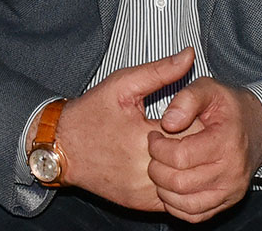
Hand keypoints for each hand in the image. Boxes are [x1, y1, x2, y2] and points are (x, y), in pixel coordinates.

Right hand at [56, 48, 193, 210]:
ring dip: (190, 166)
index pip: (195, 134)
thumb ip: (160, 71)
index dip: (201, 121)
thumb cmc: (90, 113)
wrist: (61, 147)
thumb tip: (189, 55)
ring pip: (187, 183)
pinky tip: (171, 164)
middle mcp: (145, 172)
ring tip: (185, 147)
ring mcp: (144, 193)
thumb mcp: (123, 84)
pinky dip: (177, 181)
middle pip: (194, 161)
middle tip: (195, 130)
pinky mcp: (141, 205)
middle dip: (199, 145)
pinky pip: (173, 198)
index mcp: (144, 139)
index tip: (199, 113)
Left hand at [148, 77, 261, 222]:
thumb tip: (168, 122)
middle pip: (180, 183)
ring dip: (163, 189)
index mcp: (226, 142)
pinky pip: (195, 215)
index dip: (158, 147)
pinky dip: (176, 205)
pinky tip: (170, 187)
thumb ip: (187, 99)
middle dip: (157, 169)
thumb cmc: (228, 107)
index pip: (180, 156)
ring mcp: (231, 190)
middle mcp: (232, 171)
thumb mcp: (209, 88)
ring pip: (186, 203)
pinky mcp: (228, 201)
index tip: (153, 136)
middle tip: (154, 155)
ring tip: (160, 169)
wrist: (258, 128)